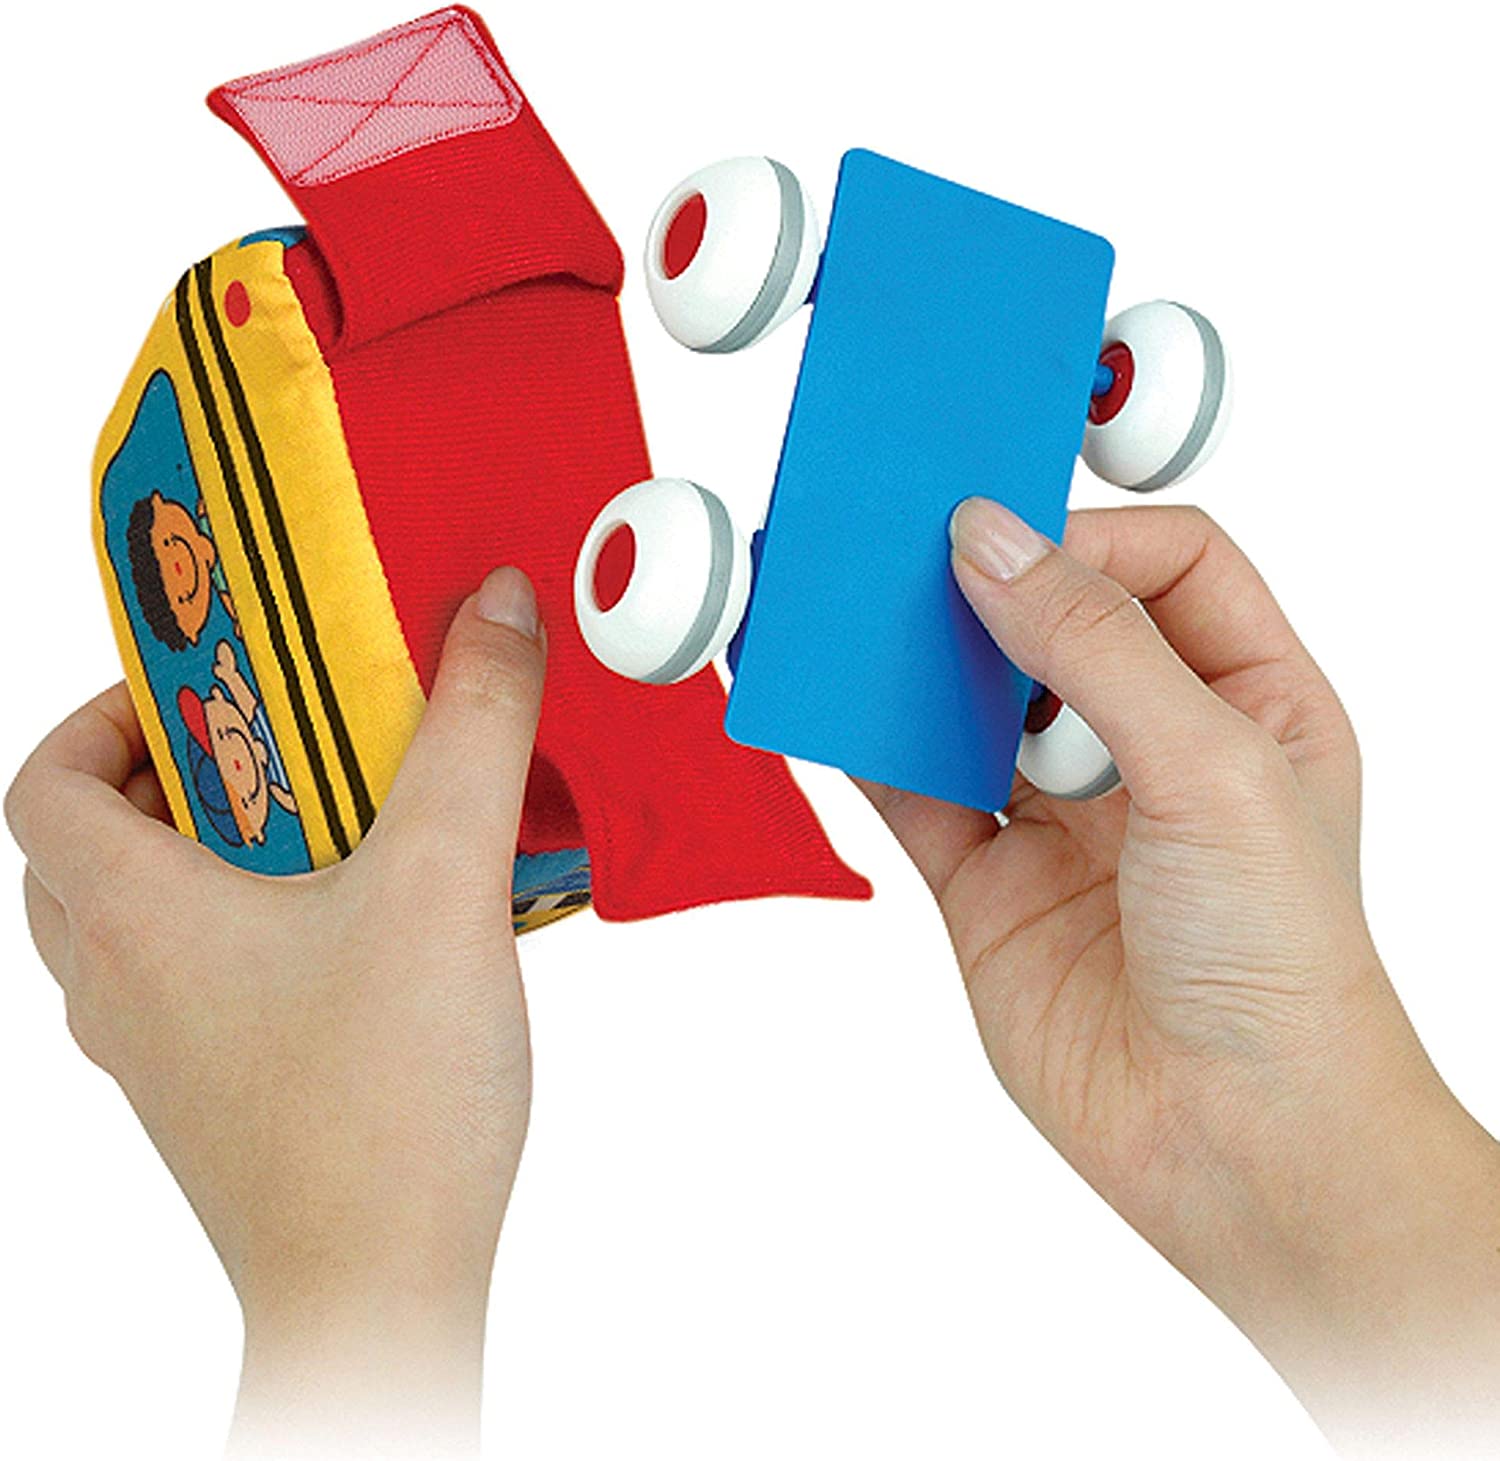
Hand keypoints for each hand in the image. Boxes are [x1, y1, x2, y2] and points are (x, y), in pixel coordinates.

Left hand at [7, 567, 545, 1458]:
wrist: (383, 1286)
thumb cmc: (384, 1102)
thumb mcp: (443, 878)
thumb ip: (474, 730)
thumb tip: (491, 608)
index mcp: (136, 914)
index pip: (43, 785)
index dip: (103, 716)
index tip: (206, 692)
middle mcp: (123, 986)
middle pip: (88, 851)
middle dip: (174, 779)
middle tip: (278, 747)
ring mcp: (164, 1054)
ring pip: (143, 923)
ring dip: (213, 859)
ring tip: (333, 830)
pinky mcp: (220, 1099)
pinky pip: (203, 986)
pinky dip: (252, 935)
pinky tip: (367, 934)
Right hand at [862, 500, 1499, 1455]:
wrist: (1233, 1143)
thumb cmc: (1282, 965)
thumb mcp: (1211, 769)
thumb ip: (1093, 646)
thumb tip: (989, 541)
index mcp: (1249, 701)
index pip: (1167, 565)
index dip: (1085, 535)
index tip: (998, 531)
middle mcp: (1153, 747)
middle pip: (1053, 622)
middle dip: (978, 586)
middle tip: (896, 544)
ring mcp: (1064, 815)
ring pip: (971, 702)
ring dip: (912, 662)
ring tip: (849, 613)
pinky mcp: (988, 880)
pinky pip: (914, 791)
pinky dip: (868, 747)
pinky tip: (829, 705)